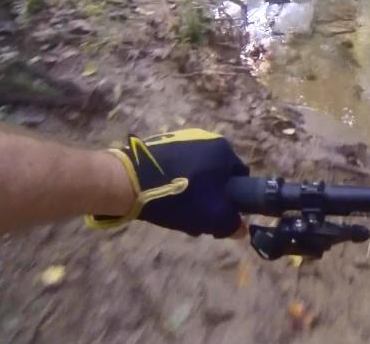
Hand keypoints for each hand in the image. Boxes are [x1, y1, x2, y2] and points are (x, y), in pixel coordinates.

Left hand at [86, 130, 248, 236]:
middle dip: (210, 196)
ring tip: (178, 211)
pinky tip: (164, 199)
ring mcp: (181, 138)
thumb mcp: (212, 216)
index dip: (233, 199)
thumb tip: (241, 230)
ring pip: (197, 172)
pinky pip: (177, 166)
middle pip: (217, 175)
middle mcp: (206, 138)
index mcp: (224, 149)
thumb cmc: (180, 196)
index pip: (240, 177)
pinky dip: (175, 182)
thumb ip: (231, 224)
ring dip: (193, 191)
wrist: (128, 182)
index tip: (219, 214)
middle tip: (198, 217)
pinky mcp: (160, 144)